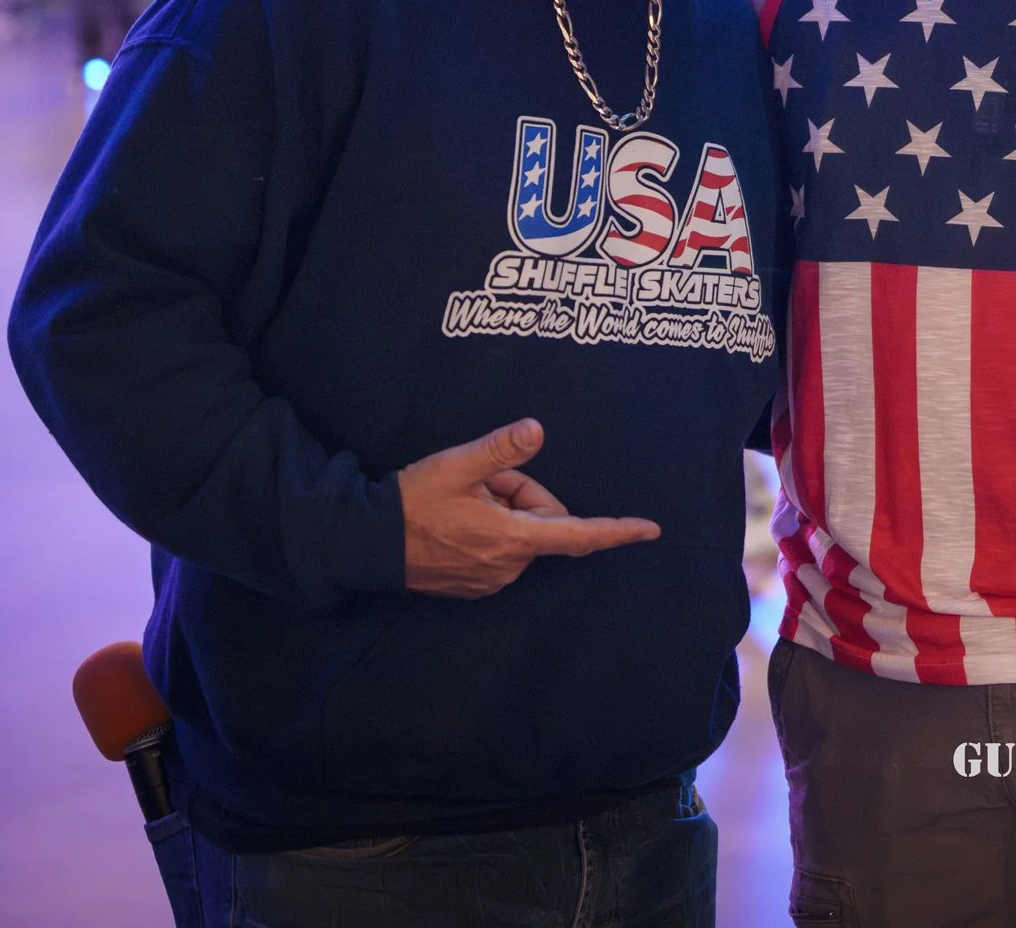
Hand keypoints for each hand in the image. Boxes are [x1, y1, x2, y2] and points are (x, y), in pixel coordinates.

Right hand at [396, 418, 658, 598]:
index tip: (651, 530)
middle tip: (481, 482)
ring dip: (502, 511)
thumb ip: (501, 449)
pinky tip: (455, 520)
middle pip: (543, 521)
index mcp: (513, 539)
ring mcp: (490, 580)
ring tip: (461, 502)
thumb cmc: (411, 503)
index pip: (578, 535)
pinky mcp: (473, 585)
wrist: (364, 543)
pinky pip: (500, 549)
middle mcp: (508, 566)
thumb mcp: (457, 465)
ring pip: (520, 534)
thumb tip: (537, 430)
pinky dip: (488, 529)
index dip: (616, 530)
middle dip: (521, 494)